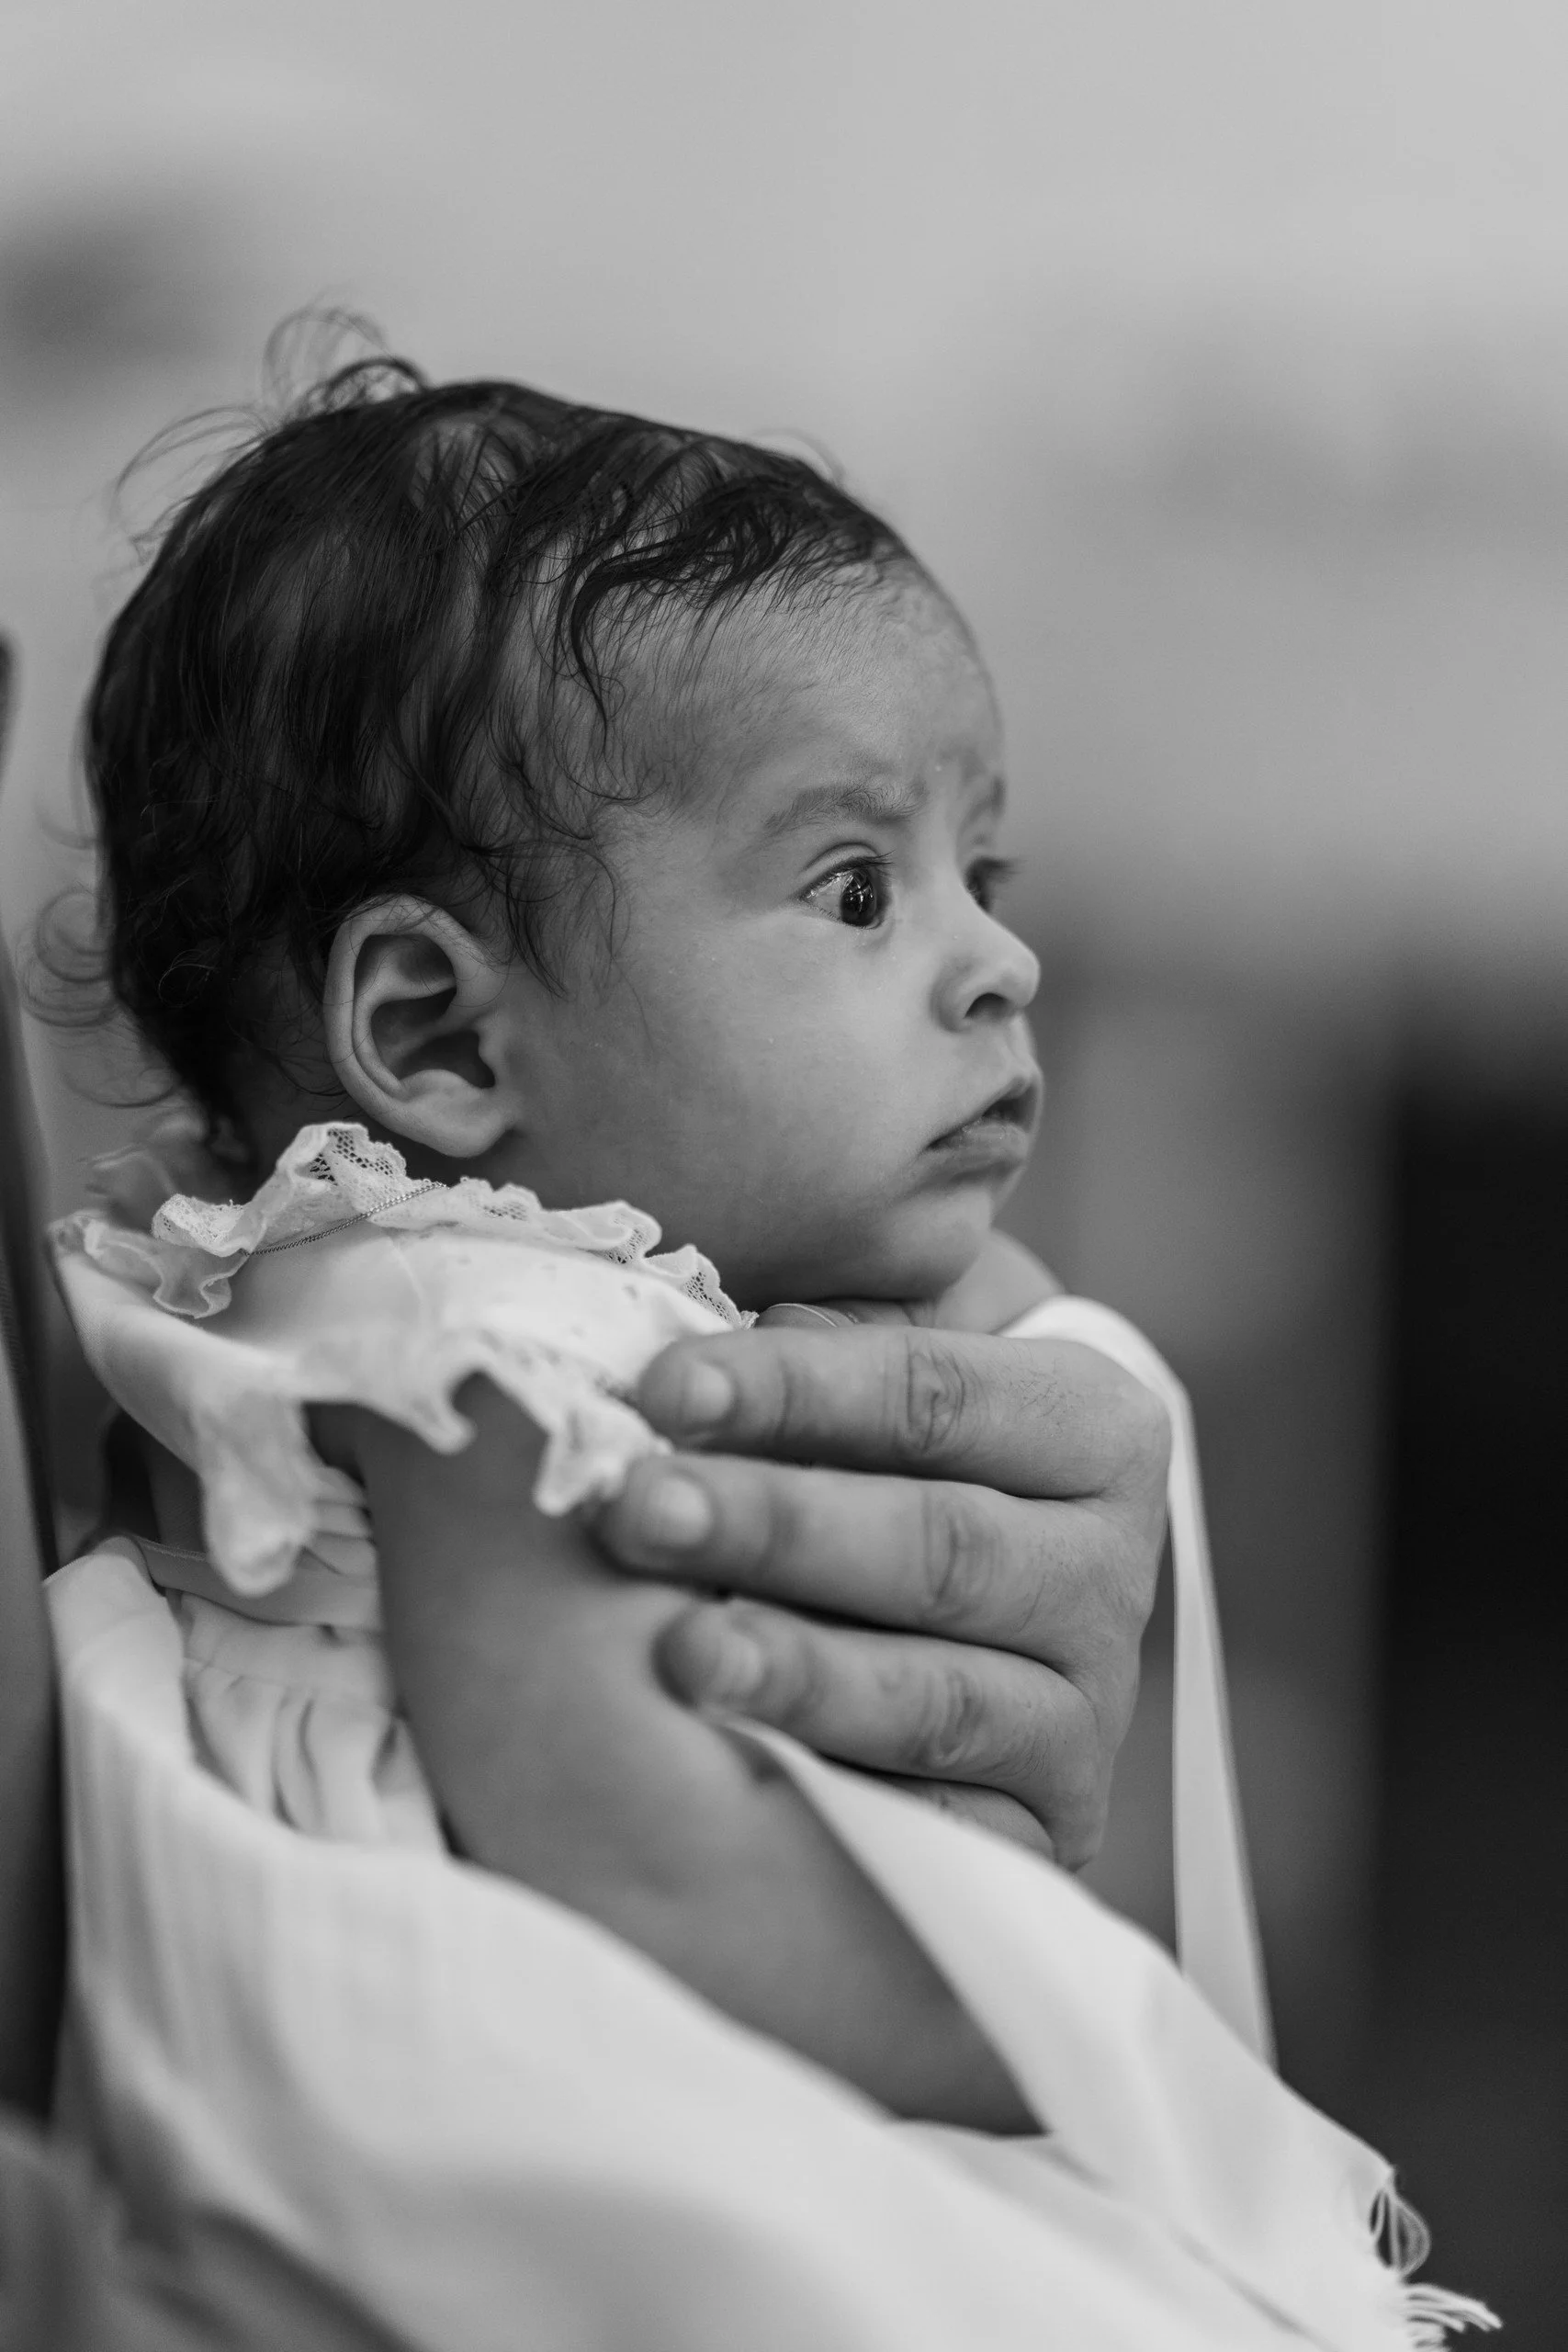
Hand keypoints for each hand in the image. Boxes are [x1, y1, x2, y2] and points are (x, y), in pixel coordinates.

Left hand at [592, 1322, 1170, 1865]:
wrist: (947, 1611)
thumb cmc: (883, 1441)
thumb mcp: (890, 1342)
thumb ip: (845, 1317)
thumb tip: (754, 1318)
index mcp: (1093, 1424)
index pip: (938, 1395)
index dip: (797, 1388)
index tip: (662, 1387)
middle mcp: (1110, 1571)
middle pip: (939, 1545)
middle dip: (777, 1525)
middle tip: (638, 1511)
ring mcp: (1086, 1711)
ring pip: (941, 1695)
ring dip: (803, 1673)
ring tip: (681, 1654)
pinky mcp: (1043, 1830)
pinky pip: (947, 1830)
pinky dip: (846, 1800)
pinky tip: (739, 1776)